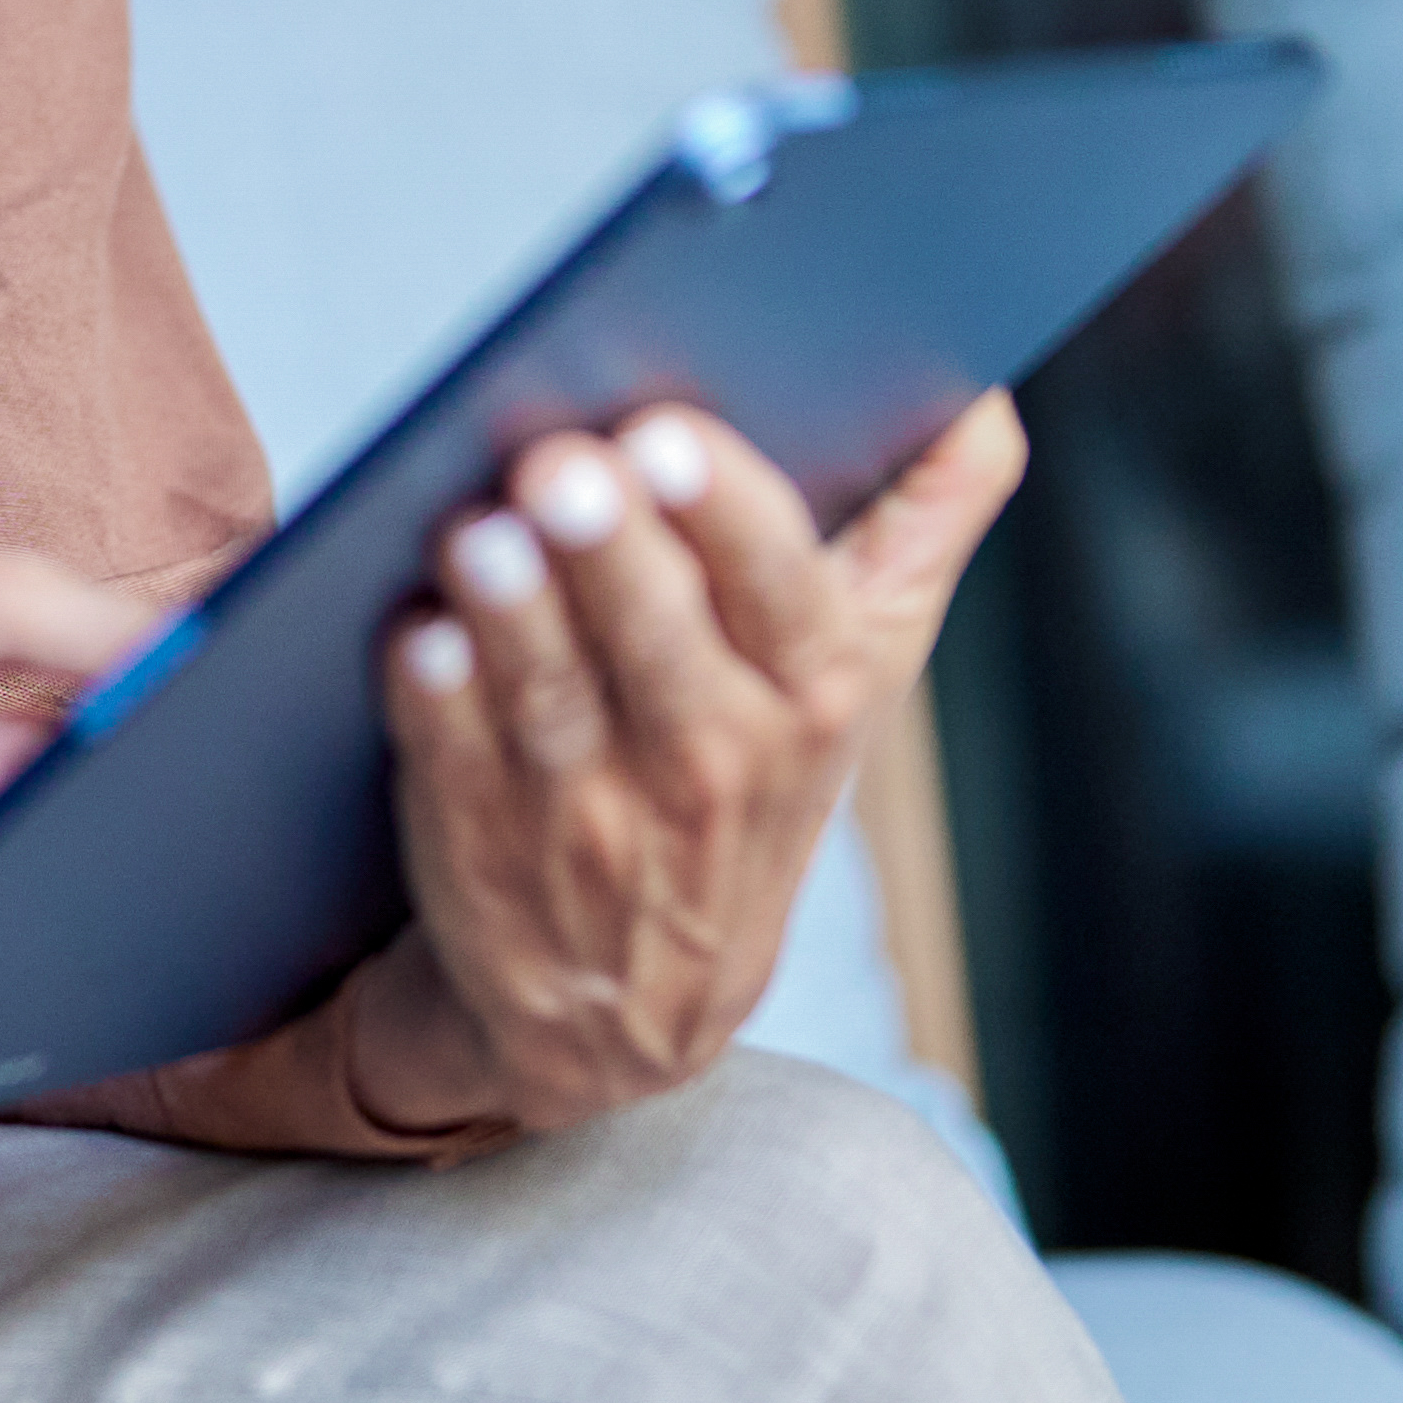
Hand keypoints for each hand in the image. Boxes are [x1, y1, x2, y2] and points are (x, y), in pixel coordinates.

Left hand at [345, 392, 1020, 1140]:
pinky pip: (456, 774)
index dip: (727, 519)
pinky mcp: (485, 853)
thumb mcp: (860, 665)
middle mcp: (713, 766)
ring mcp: (595, 823)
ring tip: (478, 536)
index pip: (783, 596)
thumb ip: (924, 525)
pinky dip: (437, 709)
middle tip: (561, 466)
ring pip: (556, 707)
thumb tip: (982, 397)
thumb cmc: (755, 768)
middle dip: (612, 555)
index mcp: (814, 696)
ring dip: (517, 623)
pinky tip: (419, 640)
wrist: (641, 1004)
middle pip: (662, 647)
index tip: (671, 438)